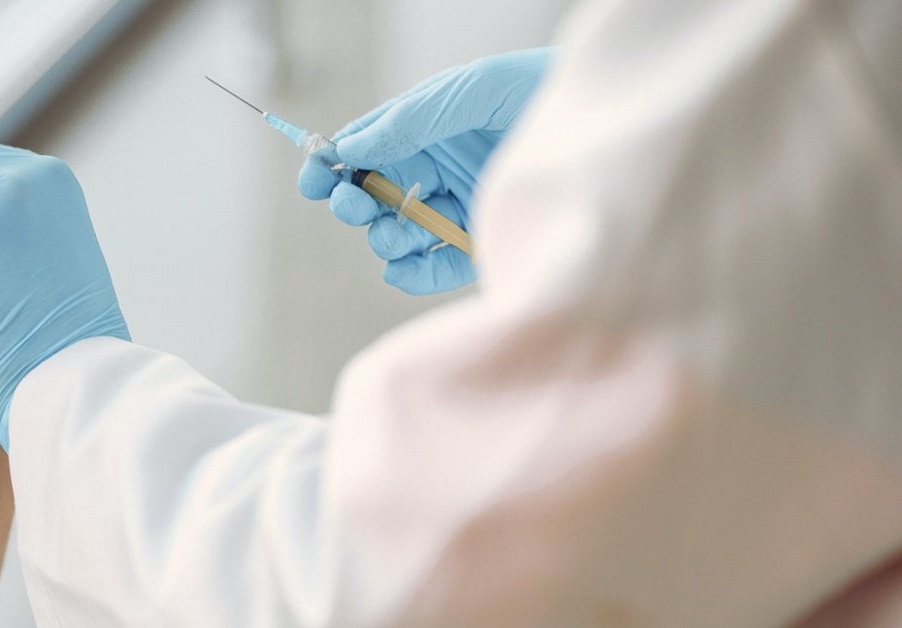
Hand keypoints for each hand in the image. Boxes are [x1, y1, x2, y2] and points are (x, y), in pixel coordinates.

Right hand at [298, 47, 553, 293]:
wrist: (613, 125)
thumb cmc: (542, 91)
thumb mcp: (471, 90)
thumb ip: (411, 119)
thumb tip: (352, 148)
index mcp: (425, 131)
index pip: (365, 150)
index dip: (332, 164)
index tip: (313, 178)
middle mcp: (437, 172)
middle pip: (375, 197)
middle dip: (354, 203)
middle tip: (352, 204)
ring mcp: (458, 211)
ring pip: (399, 235)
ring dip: (385, 237)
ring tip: (393, 233)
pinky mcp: (483, 247)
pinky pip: (434, 269)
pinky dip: (413, 274)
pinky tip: (404, 267)